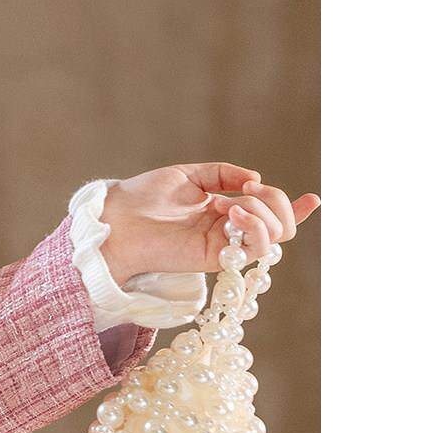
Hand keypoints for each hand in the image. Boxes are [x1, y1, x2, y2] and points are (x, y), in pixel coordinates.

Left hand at [100, 164, 319, 280]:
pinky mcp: (216, 258)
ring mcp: (224, 246)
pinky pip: (255, 247)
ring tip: (235, 202)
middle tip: (248, 188)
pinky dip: (254, 225)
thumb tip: (256, 179)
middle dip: (277, 200)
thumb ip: (223, 173)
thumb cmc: (145, 197)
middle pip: (281, 225)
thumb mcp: (190, 175)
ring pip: (275, 235)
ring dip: (265, 211)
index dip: (295, 208)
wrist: (118, 219)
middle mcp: (228, 231)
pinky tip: (231, 211)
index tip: (314, 199)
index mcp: (224, 211)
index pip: (268, 214)